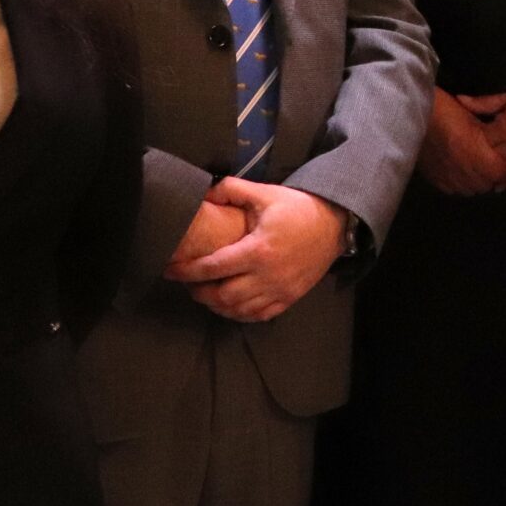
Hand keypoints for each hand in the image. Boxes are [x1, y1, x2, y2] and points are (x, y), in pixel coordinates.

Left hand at [167, 179, 350, 322]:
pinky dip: (239, 314)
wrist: (334, 224)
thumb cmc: (297, 208)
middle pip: (223, 296)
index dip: (188, 271)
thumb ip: (231, 190)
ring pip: (239, 310)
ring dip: (217, 305)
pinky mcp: (290, 298)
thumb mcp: (264, 193)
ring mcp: (280, 290)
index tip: (171, 270)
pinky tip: (230, 305)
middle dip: (200, 292)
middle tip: (189, 283)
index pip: (213, 267)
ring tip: (206, 293)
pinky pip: (259, 315)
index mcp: (258, 249)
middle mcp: (268, 275)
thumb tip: (204, 195)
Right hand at [418, 89, 505, 196]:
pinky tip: (458, 168)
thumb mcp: (476, 120)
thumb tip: (504, 148)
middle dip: (493, 173)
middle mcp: (468, 174)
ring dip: (476, 179)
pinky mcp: (437, 181)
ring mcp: (451, 180)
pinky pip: (455, 189)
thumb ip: (493, 138)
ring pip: (473, 189)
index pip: (505, 173)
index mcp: (482, 158)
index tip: (505, 156)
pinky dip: (459, 181)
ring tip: (474, 163)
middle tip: (490, 159)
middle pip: (490, 183)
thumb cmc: (446, 112)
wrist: (414, 115)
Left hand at [465, 77, 505, 188]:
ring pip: (502, 172)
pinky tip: (498, 187)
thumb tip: (460, 100)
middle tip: (458, 164)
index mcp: (505, 131)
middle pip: (488, 162)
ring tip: (475, 177)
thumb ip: (485, 103)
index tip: (454, 144)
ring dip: (489, 174)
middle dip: (475, 162)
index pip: (477, 144)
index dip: (465, 145)